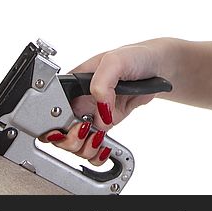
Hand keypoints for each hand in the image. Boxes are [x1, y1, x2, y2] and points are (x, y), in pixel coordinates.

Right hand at [38, 38, 170, 164]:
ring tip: (98, 142)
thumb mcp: (115, 61)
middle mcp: (79, 100)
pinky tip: (104, 149)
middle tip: (86, 134)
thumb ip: (102, 83)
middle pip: (59, 131)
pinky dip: (97, 154)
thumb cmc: (136, 56)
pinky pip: (94, 145)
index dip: (57, 123)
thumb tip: (99, 111)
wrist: (158, 67)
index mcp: (72, 83)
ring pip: (75, 143)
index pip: (52, 108)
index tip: (75, 125)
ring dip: (83, 149)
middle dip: (69, 140)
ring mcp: (93, 113)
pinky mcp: (107, 123)